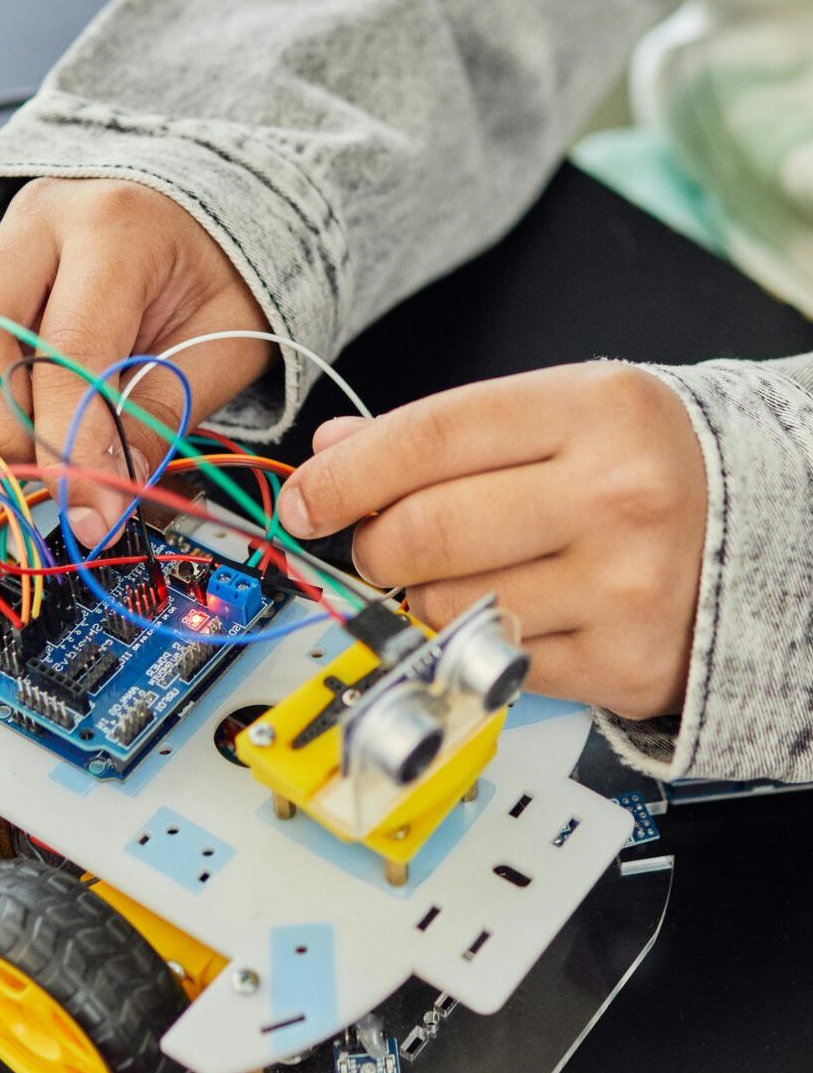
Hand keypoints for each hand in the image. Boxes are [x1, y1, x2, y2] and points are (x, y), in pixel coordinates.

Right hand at [0, 178, 271, 542]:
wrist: (204, 217)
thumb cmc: (218, 272)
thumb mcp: (223, 342)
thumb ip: (160, 417)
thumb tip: (103, 504)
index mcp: (116, 226)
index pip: (67, 349)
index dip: (70, 445)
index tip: (89, 513)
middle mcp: (40, 221)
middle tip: (51, 477)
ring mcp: (0, 241)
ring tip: (45, 446)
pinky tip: (31, 416)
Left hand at [277, 363, 706, 719]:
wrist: (772, 530)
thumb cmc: (648, 465)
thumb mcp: (559, 414)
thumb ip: (442, 431)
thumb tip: (331, 454)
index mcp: (594, 409)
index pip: (427, 438)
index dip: (345, 474)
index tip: (305, 499)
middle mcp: (617, 495)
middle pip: (425, 531)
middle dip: (375, 545)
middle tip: (379, 545)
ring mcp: (626, 586)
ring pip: (448, 606)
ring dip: (423, 600)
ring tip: (462, 576)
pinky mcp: (626, 663)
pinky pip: (497, 661)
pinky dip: (482, 642)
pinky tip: (519, 610)